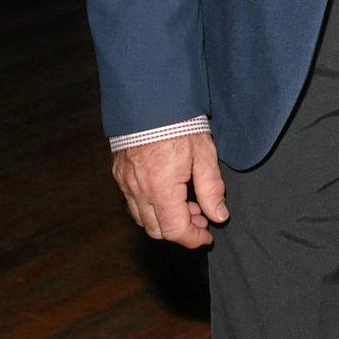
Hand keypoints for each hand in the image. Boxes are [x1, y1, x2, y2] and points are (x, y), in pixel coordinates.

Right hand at [111, 131, 228, 248]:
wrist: (151, 99)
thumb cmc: (180, 125)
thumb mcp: (204, 155)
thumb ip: (212, 189)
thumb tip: (219, 216)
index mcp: (161, 189)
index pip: (175, 230)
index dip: (193, 239)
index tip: (208, 237)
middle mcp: (138, 191)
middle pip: (156, 230)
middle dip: (180, 230)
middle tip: (202, 218)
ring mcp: (125, 183)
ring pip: (142, 218)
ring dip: (165, 220)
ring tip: (188, 204)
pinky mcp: (119, 174)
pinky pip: (133, 202)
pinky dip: (151, 207)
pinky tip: (169, 193)